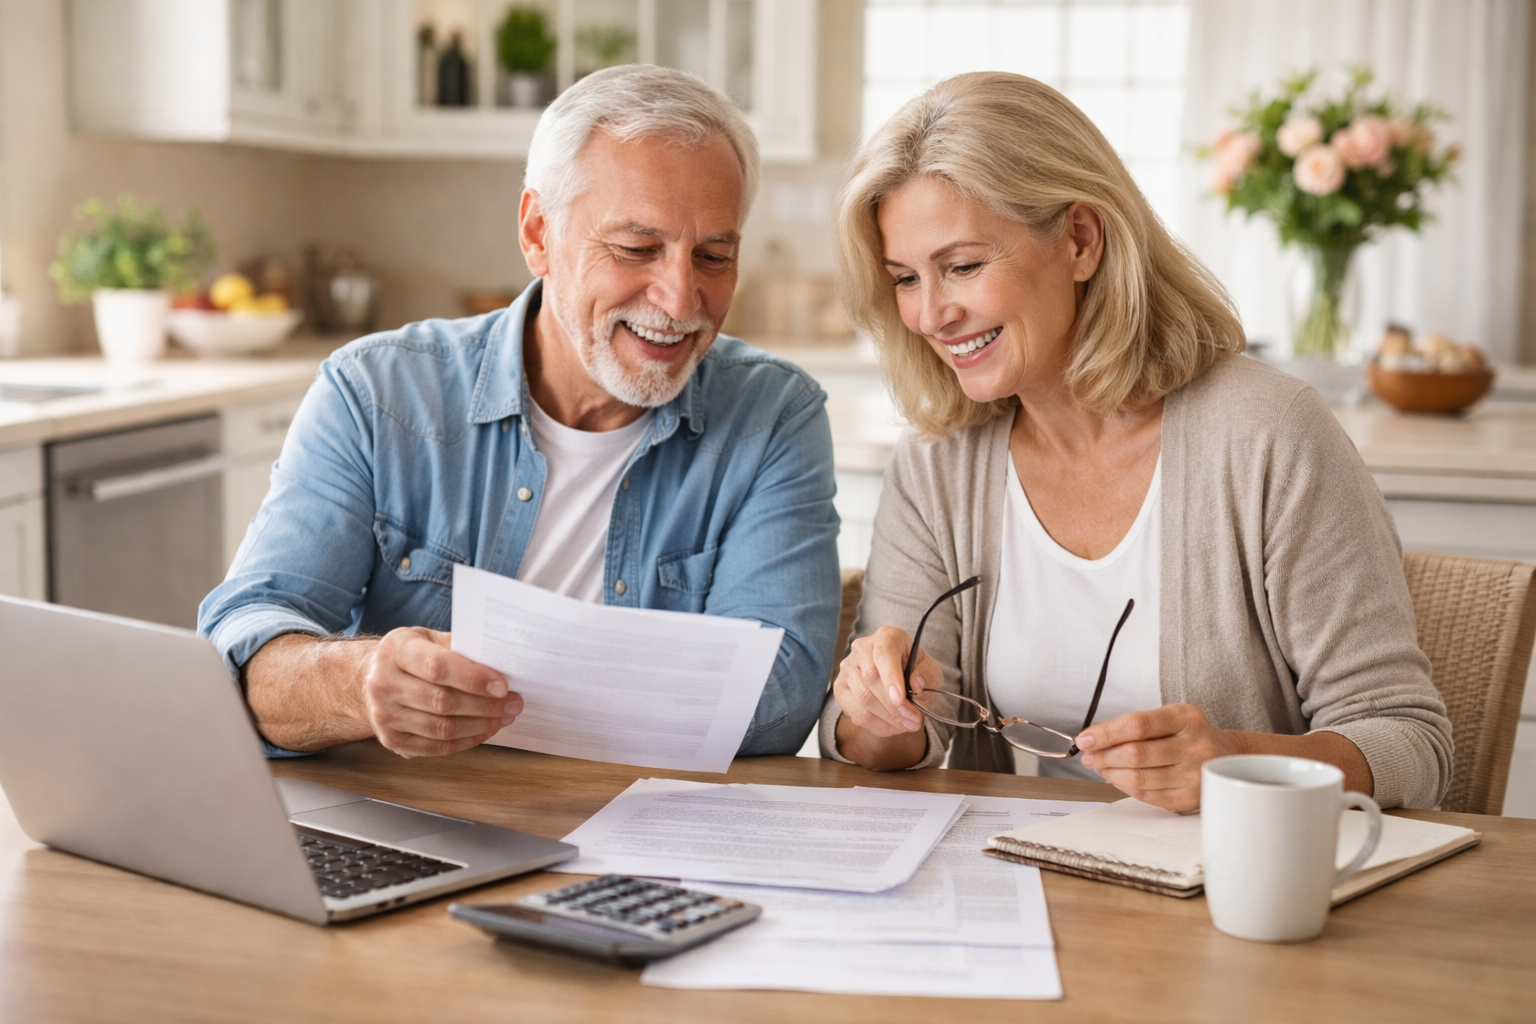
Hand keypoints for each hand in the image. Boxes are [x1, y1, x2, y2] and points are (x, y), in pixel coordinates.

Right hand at [362, 627, 522, 757]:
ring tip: (504, 717)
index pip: (437, 668)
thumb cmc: (411, 655)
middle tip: (514, 703)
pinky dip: (466, 740)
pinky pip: (436, 747)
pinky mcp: (392, 740)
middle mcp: (383, 684)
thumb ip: (459, 648)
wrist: (371, 678)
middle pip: (442, 702)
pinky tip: (485, 730)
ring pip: (441, 728)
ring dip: (480, 725)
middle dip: (485, 705)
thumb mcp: (429, 638)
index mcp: (395, 650)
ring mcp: (384, 716)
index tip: (503, 686)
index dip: (473, 679)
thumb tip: (501, 664)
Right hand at [831, 626, 940, 769]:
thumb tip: (916, 684)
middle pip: (871, 679)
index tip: (900, 700)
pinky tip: (891, 726)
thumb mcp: (929, 669)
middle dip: (894, 707)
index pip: (884, 655)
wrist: (897, 677)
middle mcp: (862, 648)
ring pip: (862, 699)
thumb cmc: (913, 669)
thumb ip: (927, 675)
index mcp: (886, 637)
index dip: (891, 679)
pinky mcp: (841, 688)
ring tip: (906, 725)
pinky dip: (875, 724)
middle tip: (914, 721)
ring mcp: (847, 668)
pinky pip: (854, 712)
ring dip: (886, 718)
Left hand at [1074, 704, 1244, 812]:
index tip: (1084, 739)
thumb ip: (1135, 725)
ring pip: (1139, 778)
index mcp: (1186, 718)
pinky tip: (1117, 778)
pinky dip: (1124, 786)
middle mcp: (1194, 746)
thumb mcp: (1171, 717)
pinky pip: (1146, 795)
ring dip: (1110, 773)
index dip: (1105, 733)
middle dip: (1103, 756)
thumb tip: (1093, 738)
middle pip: (1136, 754)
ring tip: (1099, 766)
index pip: (1138, 724)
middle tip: (1087, 756)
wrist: (1230, 757)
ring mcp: (1194, 775)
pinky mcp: (1189, 798)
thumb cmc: (1191, 735)